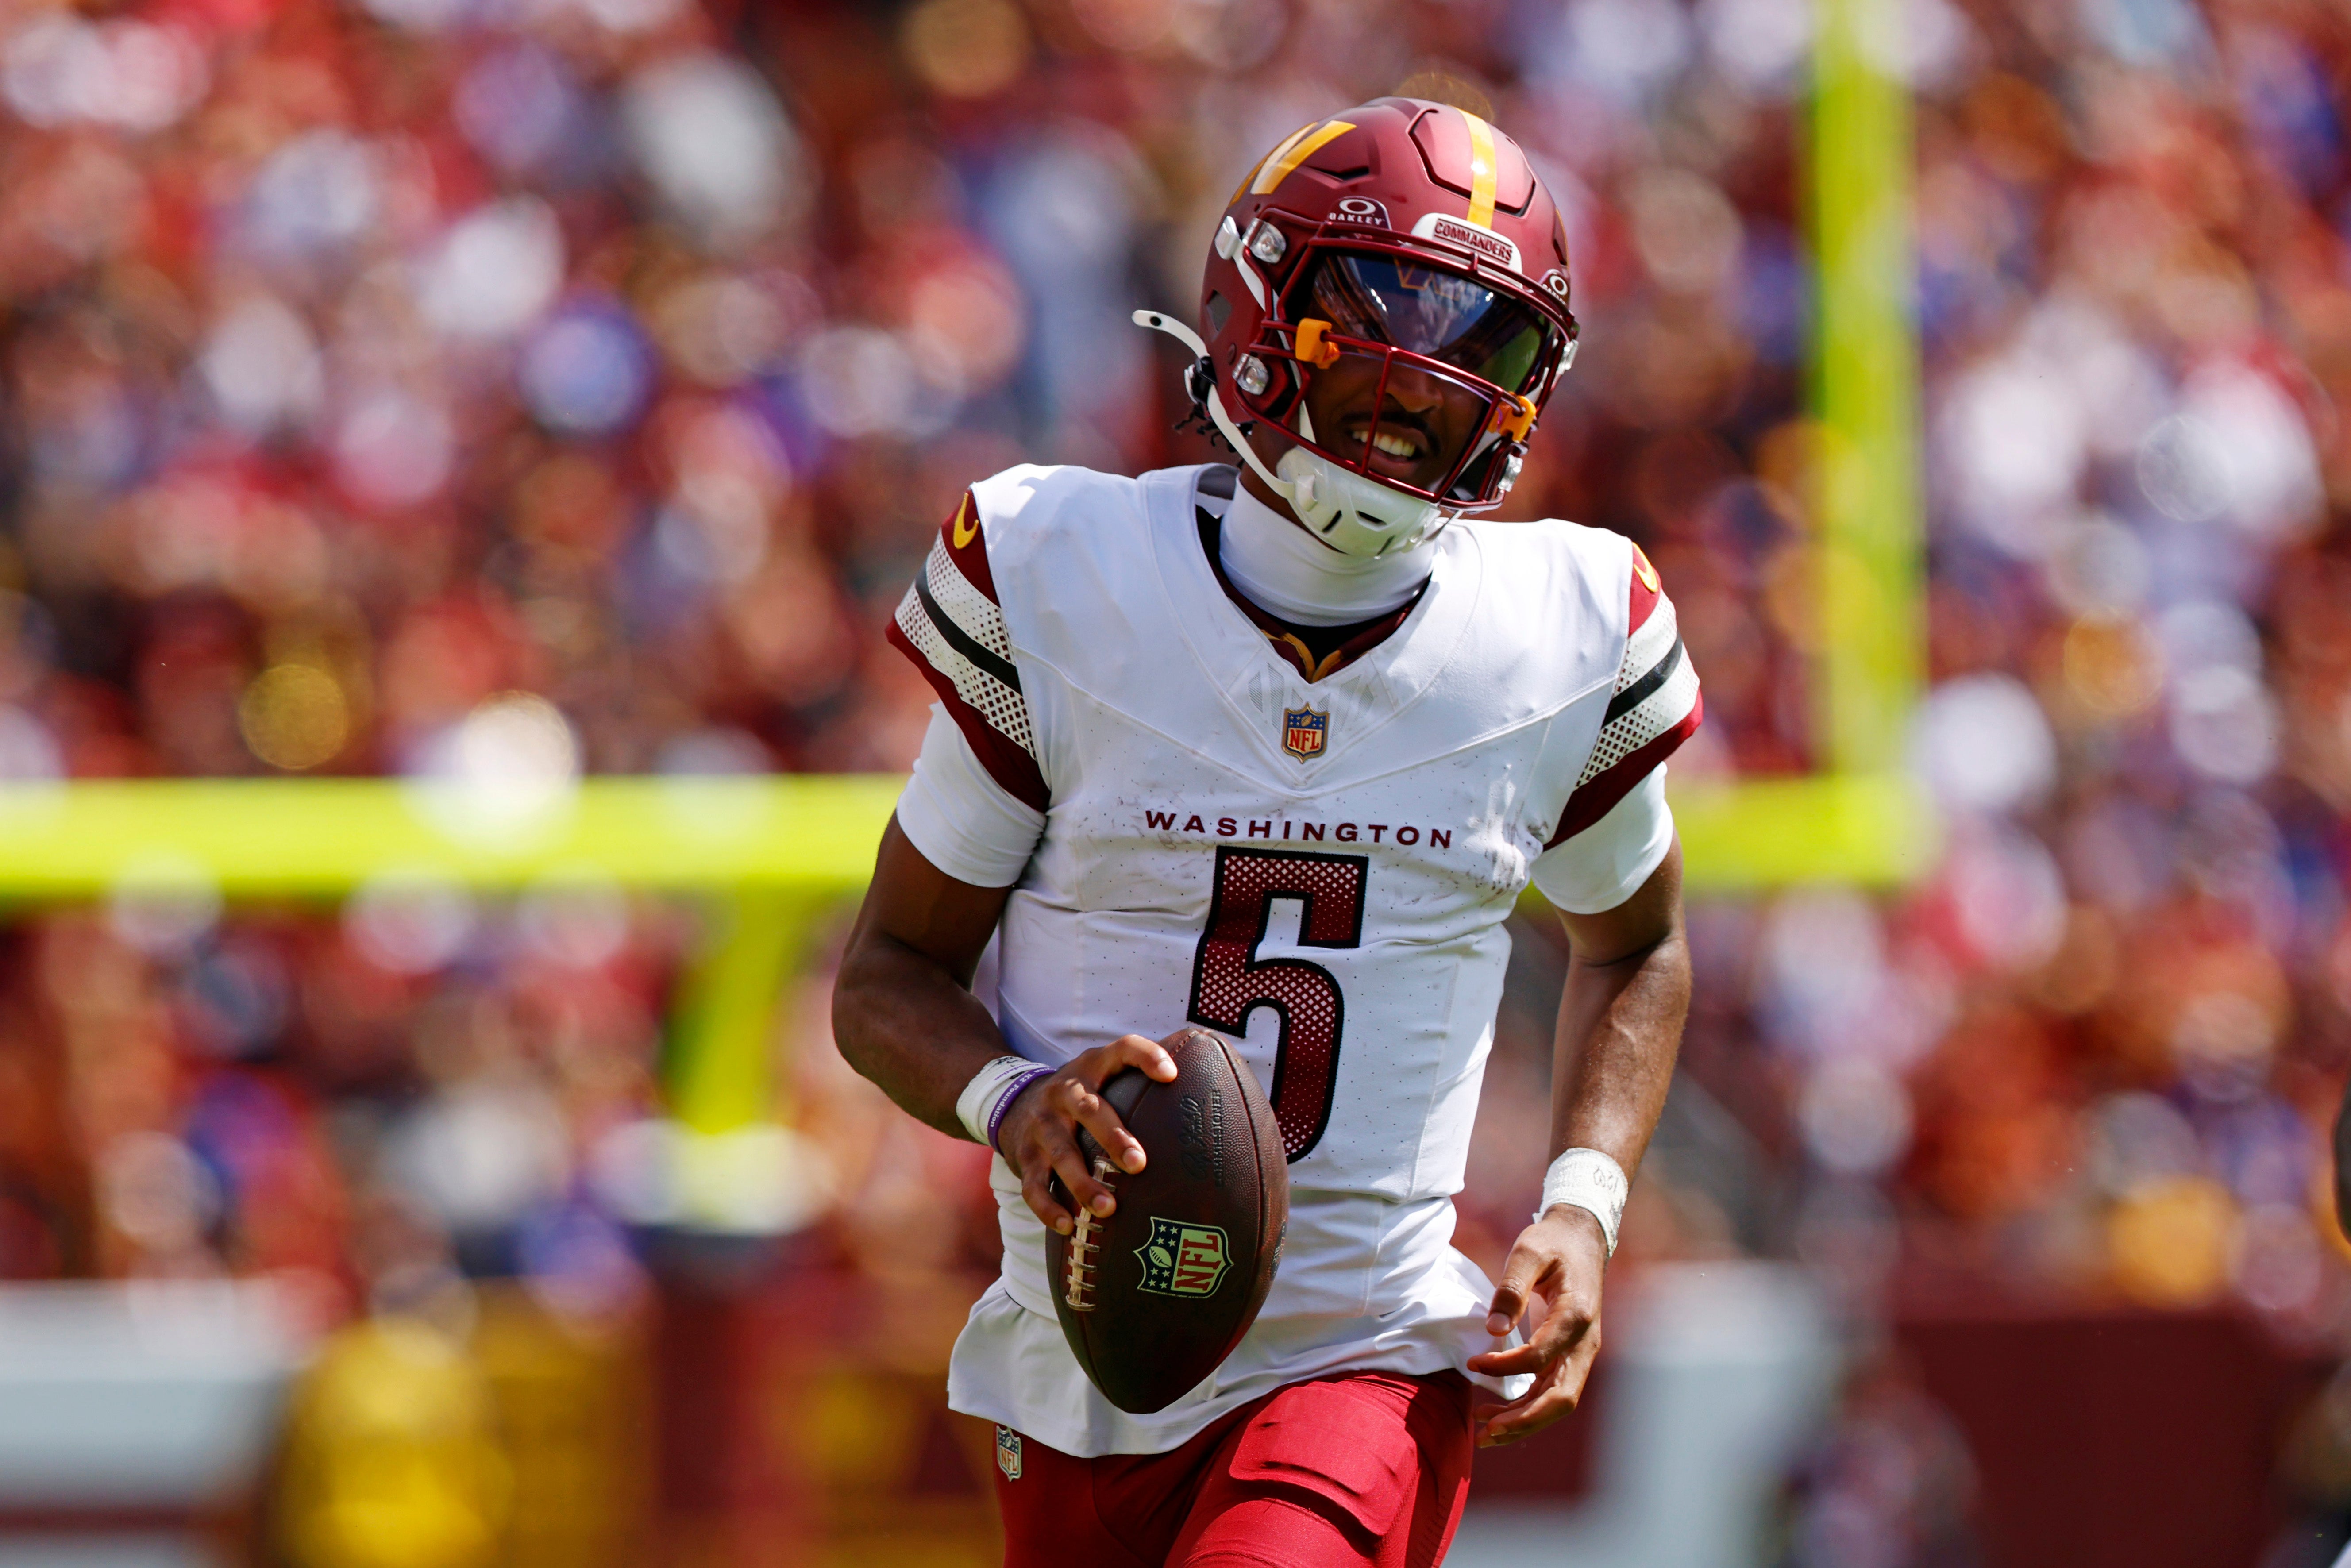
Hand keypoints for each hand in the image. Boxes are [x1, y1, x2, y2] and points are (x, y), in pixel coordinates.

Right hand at [996, 1034, 1178, 1235]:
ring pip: (1063, 1153)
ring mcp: (1042, 1125)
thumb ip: (1138, 1082)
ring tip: (1108, 1208)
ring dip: (1084, 1182)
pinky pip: (1034, 1185)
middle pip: (1090, 1110)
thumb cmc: (1080, 1097)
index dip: (1145, 1057)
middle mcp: (1065, 1093)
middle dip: (1114, 1137)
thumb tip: (1204, 1095)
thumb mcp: (1101, 1076)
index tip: (1171, 1074)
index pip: (1122, 1050)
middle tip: (1139, 1163)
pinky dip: (1048, 1208)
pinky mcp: (1025, 1156)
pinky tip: (1068, 1227)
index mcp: (1091, 1068)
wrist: (1014, 1104)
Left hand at [1464, 1206, 1608, 1446]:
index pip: (1541, 1356)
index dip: (1505, 1367)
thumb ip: (1511, 1289)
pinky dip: (1529, 1408)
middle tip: (1484, 1433)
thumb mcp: (1528, 1252)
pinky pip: (1553, 1391)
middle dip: (1523, 1420)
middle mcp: (1585, 1342)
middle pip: (1561, 1397)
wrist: (1583, 1239)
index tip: (1472, 1365)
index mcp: (1576, 1315)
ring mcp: (1581, 1352)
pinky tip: (1500, 1415)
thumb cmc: (1553, 1243)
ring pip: (1558, 1401)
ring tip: (1485, 1434)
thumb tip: (1492, 1331)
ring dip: (1524, 1421)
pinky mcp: (1572, 1356)